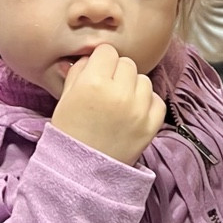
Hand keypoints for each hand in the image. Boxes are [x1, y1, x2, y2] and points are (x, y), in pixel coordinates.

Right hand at [51, 45, 163, 165]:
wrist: (81, 172)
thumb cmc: (69, 132)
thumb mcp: (65, 97)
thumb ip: (79, 70)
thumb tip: (92, 55)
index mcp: (94, 83)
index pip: (107, 51)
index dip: (100, 61)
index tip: (96, 73)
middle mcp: (119, 93)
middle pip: (127, 63)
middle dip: (117, 73)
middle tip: (107, 89)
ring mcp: (139, 110)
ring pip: (143, 79)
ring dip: (133, 87)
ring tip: (120, 103)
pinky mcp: (152, 125)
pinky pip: (157, 99)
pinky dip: (147, 103)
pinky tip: (133, 112)